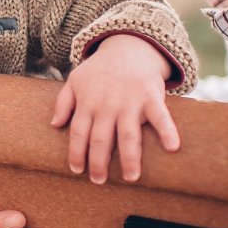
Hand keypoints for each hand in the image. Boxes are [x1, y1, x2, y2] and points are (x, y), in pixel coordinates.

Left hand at [52, 34, 180, 183]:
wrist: (128, 46)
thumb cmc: (100, 69)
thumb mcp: (75, 80)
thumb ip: (63, 102)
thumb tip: (54, 125)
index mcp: (88, 103)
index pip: (78, 133)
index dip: (77, 153)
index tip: (78, 170)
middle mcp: (107, 105)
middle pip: (101, 139)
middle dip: (99, 163)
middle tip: (99, 181)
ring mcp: (130, 102)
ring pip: (128, 134)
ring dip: (130, 157)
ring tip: (131, 177)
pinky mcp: (151, 97)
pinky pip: (160, 116)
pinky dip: (167, 131)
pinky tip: (172, 147)